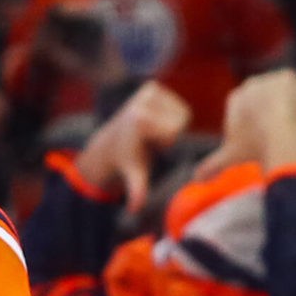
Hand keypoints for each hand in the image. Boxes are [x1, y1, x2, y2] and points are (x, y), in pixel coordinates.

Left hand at [74, 81, 191, 212]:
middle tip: (151, 138)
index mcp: (141, 118)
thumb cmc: (128, 160)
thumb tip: (135, 208)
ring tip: (151, 131)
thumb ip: (137, 189)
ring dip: (171, 124)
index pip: (176, 130)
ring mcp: (147, 91)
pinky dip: (169, 115)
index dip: (168, 142)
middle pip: (182, 118)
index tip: (151, 145)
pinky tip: (153, 122)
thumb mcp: (135, 174)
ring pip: (182, 111)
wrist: (112, 143)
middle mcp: (142, 100)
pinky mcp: (150, 87)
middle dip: (171, 132)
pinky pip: (178, 103)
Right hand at [220, 68, 295, 170]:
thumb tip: (195, 179)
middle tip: (279, 134)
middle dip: (270, 113)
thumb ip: (211, 166)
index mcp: (234, 99)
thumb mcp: (230, 157)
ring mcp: (270, 77)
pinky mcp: (289, 76)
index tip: (262, 139)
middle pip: (264, 99)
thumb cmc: (253, 146)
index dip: (255, 125)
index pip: (246, 110)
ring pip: (281, 94)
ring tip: (292, 127)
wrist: (279, 133)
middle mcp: (250, 83)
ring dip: (286, 106)